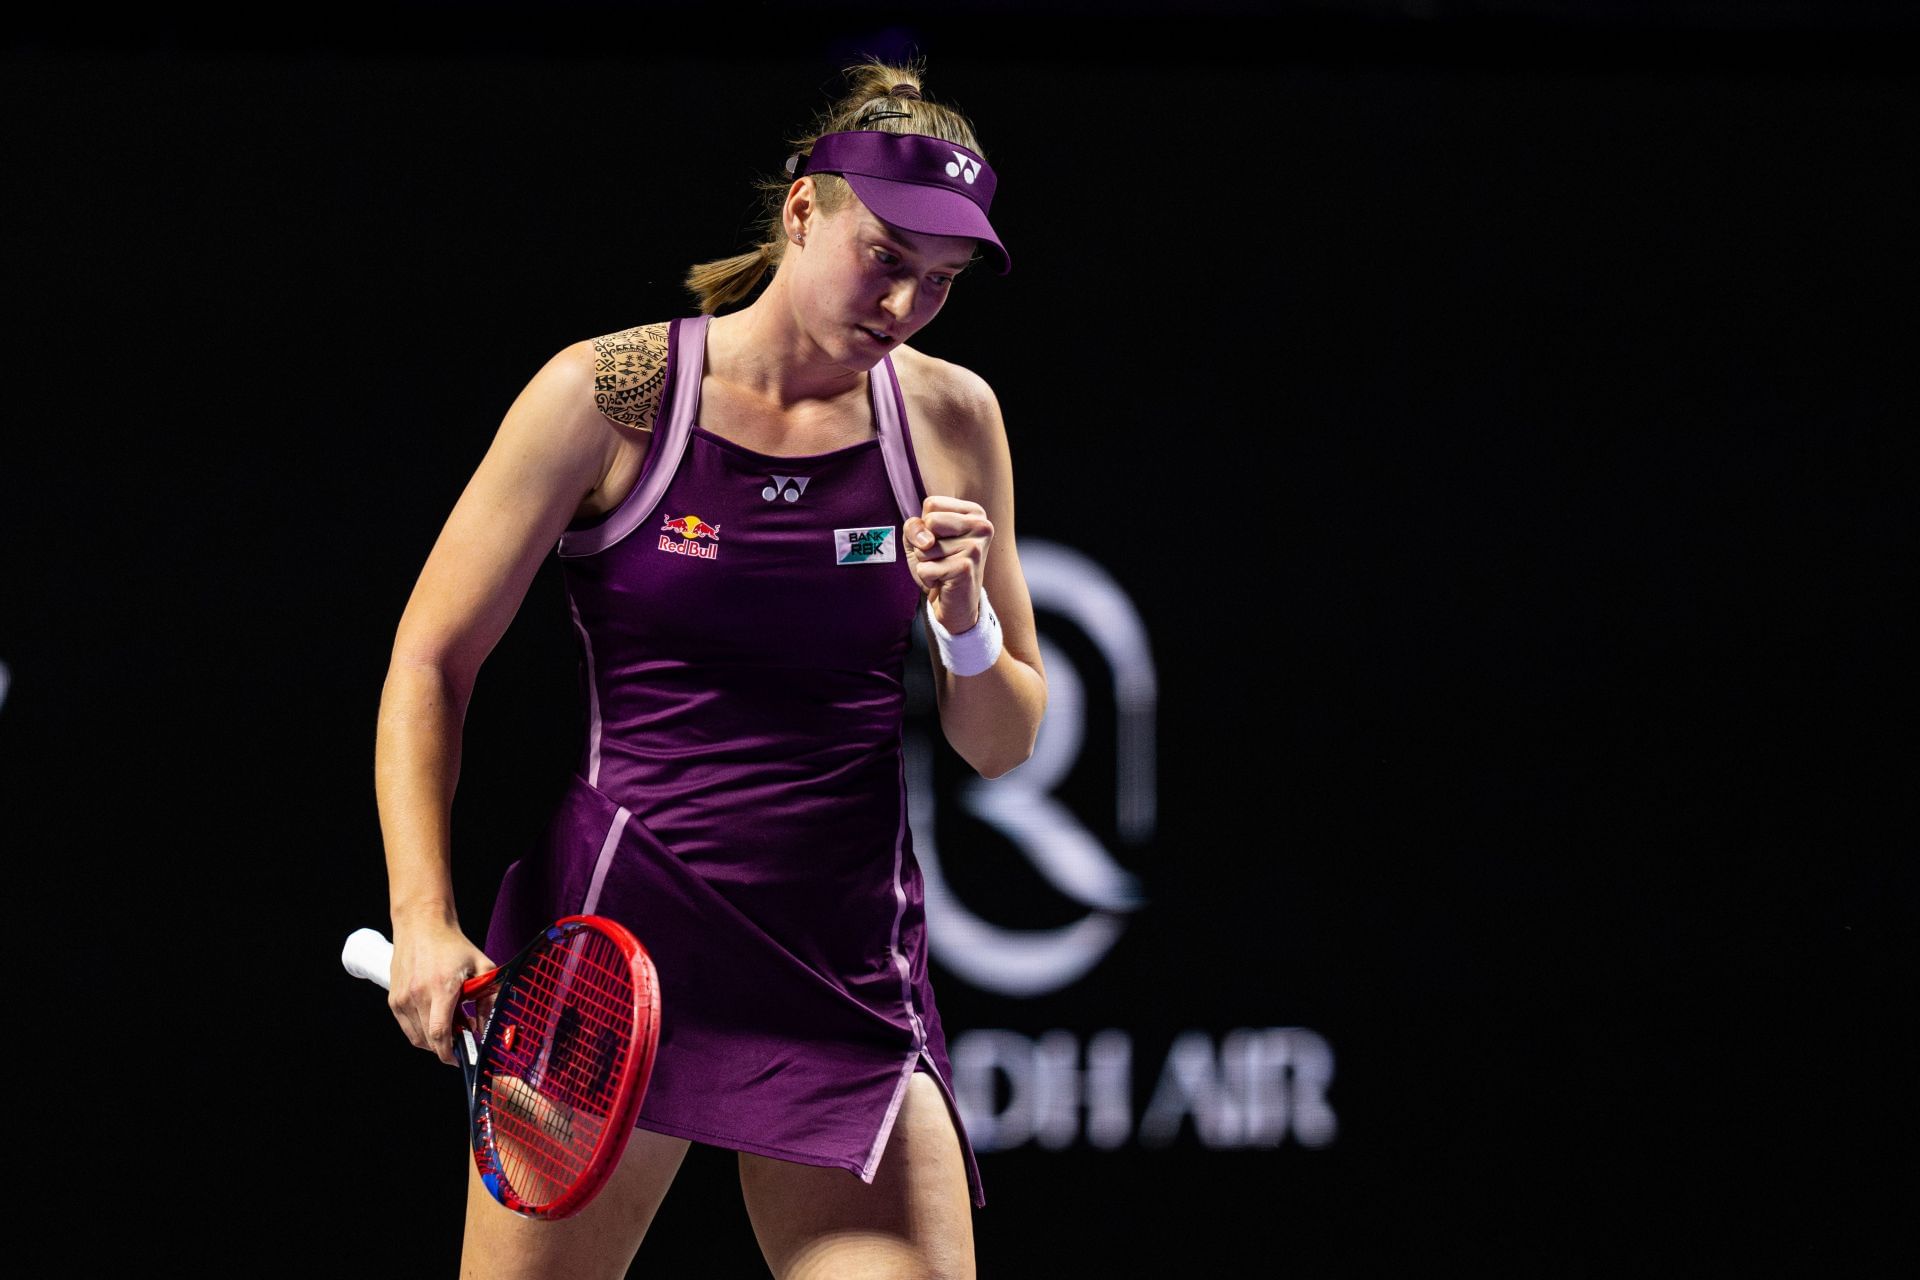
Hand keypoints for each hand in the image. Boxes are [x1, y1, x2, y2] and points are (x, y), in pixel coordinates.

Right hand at [389, 918, 493, 1066]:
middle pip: (429, 1039)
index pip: (440, 1033)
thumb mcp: (482, 966)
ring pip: (417, 1037)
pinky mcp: (393, 999)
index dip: (449, 1053)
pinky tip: (434, 1020)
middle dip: (446, 1047)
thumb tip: (484, 1027)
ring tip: (449, 1025)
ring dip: (433, 1041)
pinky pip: (407, 1028)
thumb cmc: (453, 945)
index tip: (459, 1059)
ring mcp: (402, 998)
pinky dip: (421, 1032)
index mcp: (441, 987)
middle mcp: (417, 995)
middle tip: (461, 1038)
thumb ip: (488, 997)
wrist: (421, 926)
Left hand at [904, 495, 993, 635]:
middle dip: (924, 543)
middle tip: (941, 557)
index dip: (925, 525)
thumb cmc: (939, 566)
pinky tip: (944, 582)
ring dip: (926, 562)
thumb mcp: (920, 538)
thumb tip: (926, 540)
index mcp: (974, 512)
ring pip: (926, 547)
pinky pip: (926, 568)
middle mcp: (981, 526)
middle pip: (930, 521)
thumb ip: (915, 526)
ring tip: (943, 569)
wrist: (956, 604)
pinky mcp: (966, 568)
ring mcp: (976, 547)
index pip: (932, 503)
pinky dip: (927, 578)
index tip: (940, 540)